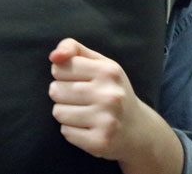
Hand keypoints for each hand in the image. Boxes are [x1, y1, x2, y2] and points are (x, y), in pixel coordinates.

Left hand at [48, 38, 151, 161]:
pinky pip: (65, 132)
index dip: (63, 74)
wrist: (137, 129)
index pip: (59, 67)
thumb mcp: (99, 63)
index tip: (77, 79)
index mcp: (108, 71)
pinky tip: (88, 127)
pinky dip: (72, 130)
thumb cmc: (112, 90)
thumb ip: (74, 49)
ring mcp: (106, 120)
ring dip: (65, 113)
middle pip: (55, 90)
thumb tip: (53, 56)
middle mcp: (109, 95)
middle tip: (81, 98)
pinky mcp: (100, 142)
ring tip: (84, 113)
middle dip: (62, 94)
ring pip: (58, 112)